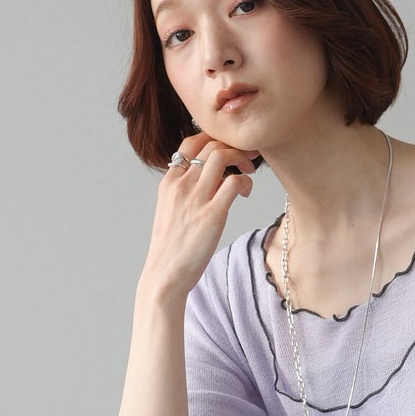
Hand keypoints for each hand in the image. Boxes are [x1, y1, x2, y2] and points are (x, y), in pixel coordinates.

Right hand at [142, 131, 263, 301]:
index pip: (190, 142)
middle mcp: (181, 185)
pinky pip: (234, 182)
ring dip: (241, 157)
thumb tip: (211, 183)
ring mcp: (196, 198)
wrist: (164, 276)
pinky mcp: (212, 214)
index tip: (228, 151)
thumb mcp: (171, 212)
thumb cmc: (171, 250)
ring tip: (250, 171)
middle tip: (248, 158)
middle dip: (233, 145)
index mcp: (169, 182)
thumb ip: (186, 193)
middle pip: (209, 144)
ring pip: (221, 155)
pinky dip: (246, 181)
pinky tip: (247, 193)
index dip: (214, 140)